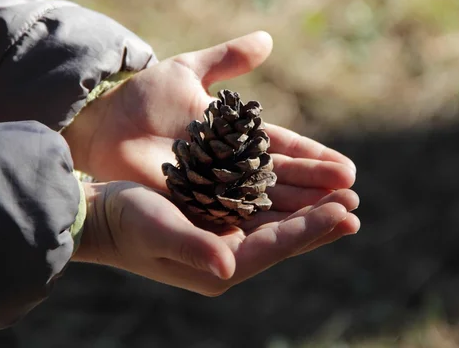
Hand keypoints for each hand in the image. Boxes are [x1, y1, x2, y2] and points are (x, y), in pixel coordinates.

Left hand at [63, 31, 356, 215]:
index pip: (283, 149)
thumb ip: (227, 59)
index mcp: (234, 136)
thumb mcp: (187, 72)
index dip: (313, 159)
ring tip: (338, 216)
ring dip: (300, 211)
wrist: (103, 122)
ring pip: (265, 202)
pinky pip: (235, 216)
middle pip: (281, 180)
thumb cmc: (142, 98)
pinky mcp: (194, 205)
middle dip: (317, 189)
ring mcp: (213, 188)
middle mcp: (230, 166)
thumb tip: (268, 40)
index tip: (346, 169)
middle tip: (353, 197)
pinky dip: (264, 224)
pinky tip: (293, 233)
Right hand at [73, 181, 359, 295]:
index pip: (274, 248)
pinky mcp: (218, 223)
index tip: (344, 213)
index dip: (310, 230)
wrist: (102, 215)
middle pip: (283, 240)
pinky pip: (261, 214)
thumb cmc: (126, 223)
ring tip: (342, 198)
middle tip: (355, 206)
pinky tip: (300, 191)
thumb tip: (227, 267)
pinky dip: (284, 203)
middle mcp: (226, 257)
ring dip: (308, 212)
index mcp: (217, 265)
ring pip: (277, 226)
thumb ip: (192, 249)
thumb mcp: (157, 231)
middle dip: (319, 223)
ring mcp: (224, 240)